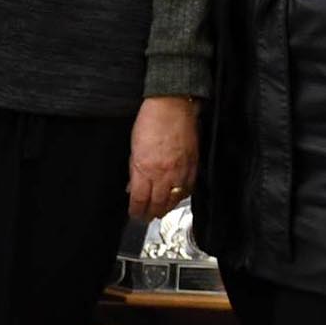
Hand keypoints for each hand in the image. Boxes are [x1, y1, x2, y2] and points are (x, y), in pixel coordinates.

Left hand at [126, 94, 198, 223]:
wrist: (173, 106)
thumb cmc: (151, 122)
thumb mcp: (133, 148)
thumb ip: (134, 170)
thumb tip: (132, 186)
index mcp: (145, 169)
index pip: (140, 199)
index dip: (136, 210)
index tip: (134, 214)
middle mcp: (164, 173)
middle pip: (158, 203)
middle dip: (151, 213)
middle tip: (146, 218)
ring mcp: (181, 171)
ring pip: (175, 199)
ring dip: (166, 207)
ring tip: (160, 211)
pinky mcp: (193, 165)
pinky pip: (189, 188)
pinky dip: (181, 196)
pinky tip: (177, 197)